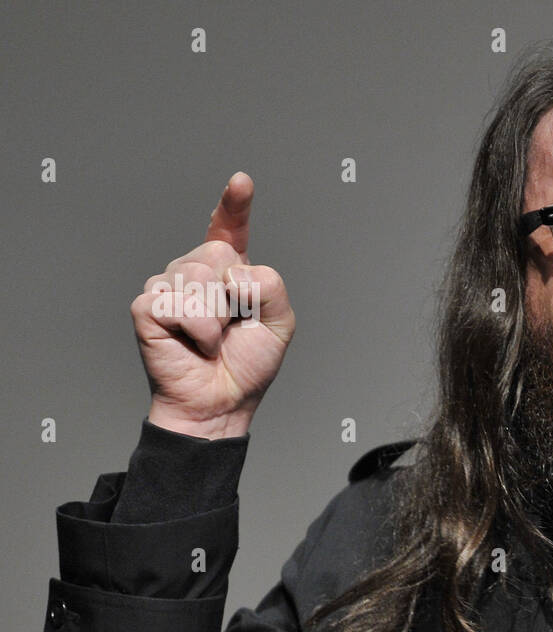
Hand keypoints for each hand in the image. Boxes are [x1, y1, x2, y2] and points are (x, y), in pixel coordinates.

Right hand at [130, 171, 295, 439]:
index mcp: (229, 272)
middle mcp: (195, 272)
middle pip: (218, 252)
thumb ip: (270, 286)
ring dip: (217, 317)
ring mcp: (167, 287)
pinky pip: (179, 303)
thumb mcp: (279, 322)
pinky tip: (192, 344)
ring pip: (199, 277)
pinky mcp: (147, 307)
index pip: (228, 229)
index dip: (233, 205)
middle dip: (235, 293)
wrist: (222, 401)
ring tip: (213, 338)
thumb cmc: (248, 364)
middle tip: (232, 326)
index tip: (241, 182)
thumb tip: (235, 270)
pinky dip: (198, 330)